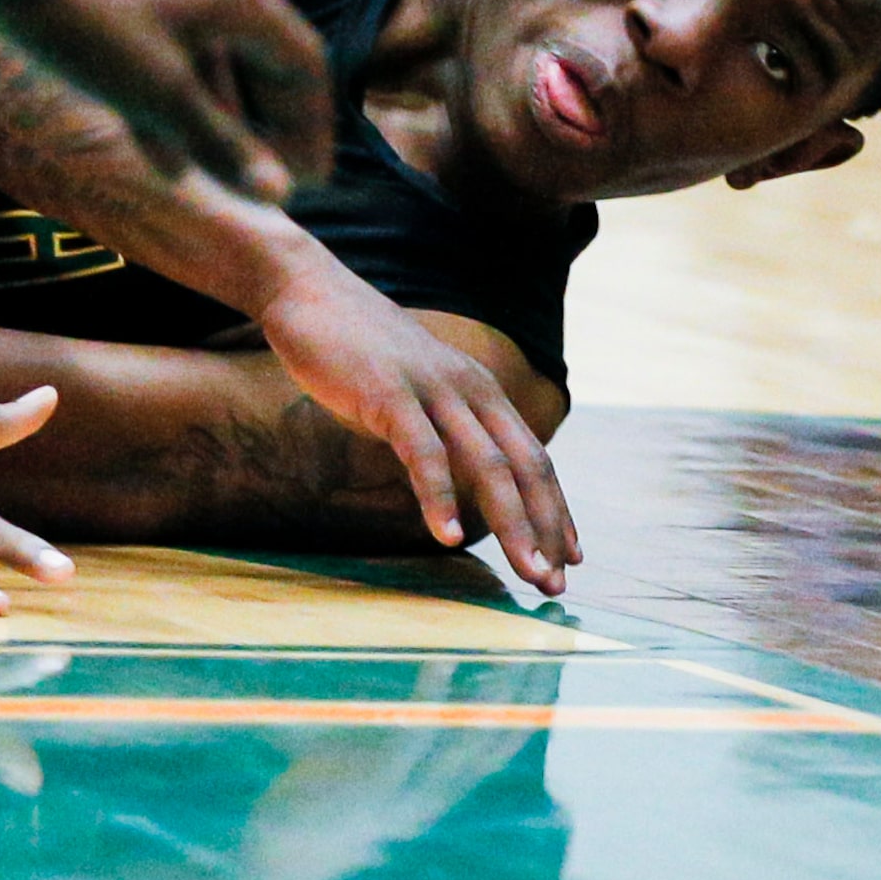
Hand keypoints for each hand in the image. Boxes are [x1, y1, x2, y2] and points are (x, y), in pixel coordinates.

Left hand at [14, 0, 332, 203]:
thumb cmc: (86, 19)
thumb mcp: (159, 93)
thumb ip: (221, 144)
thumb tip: (278, 193)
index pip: (304, 65)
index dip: (311, 129)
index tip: (308, 183)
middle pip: (261, 63)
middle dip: (266, 129)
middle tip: (267, 185)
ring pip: (209, 64)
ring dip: (218, 123)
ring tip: (218, 180)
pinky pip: (165, 57)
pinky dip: (172, 104)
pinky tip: (163, 158)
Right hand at [258, 268, 576, 593]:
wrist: (311, 293)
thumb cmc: (363, 353)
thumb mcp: (420, 390)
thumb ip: (446, 427)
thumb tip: (461, 479)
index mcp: (481, 392)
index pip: (534, 459)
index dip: (555, 510)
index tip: (569, 559)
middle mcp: (470, 390)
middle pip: (524, 467)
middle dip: (546, 529)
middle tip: (556, 585)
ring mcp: (433, 390)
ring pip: (488, 466)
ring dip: (513, 524)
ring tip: (528, 572)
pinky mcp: (391, 394)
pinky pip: (424, 453)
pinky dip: (440, 498)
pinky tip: (450, 536)